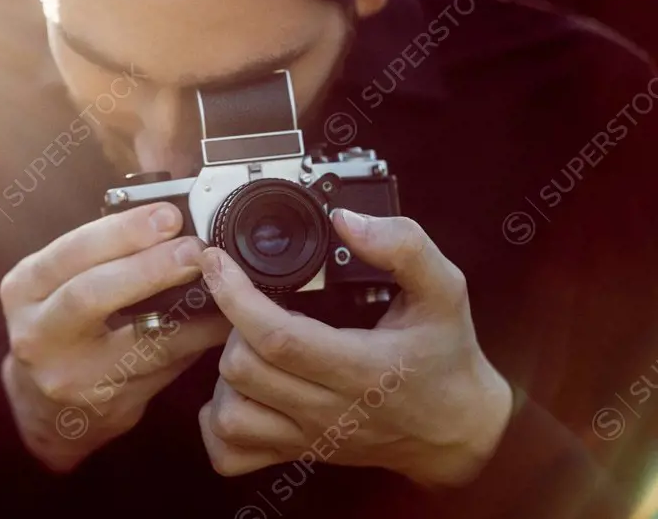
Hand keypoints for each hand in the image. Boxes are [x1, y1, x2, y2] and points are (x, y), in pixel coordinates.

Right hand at [0, 202, 230, 472]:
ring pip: (138, 342)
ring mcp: (71, 375)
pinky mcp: (108, 404)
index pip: (71, 252)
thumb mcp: (58, 281)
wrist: (44, 405)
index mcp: (24, 288)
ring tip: (222, 287)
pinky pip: (163, 368)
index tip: (168, 215)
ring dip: (190, 312)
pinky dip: (196, 341)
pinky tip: (221, 322)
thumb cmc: (61, 324)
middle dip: (150, 267)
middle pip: (91, 295)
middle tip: (194, 249)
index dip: (123, 231)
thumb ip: (101, 249)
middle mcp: (38, 334)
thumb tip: (167, 214)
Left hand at [196, 210, 513, 486]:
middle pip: (242, 370)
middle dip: (230, 325)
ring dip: (223, 376)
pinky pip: (232, 453)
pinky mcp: (298, 453)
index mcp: (359, 368)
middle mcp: (327, 409)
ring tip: (246, 345)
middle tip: (246, 300)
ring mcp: (308, 437)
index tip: (217, 261)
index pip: (277, 337)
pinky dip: (218, 423)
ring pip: (230, 415)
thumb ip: (404, 248)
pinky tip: (237, 392)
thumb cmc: (446, 357)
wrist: (458, 430)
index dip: (235, 296)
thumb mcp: (445, 291)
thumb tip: (347, 221)